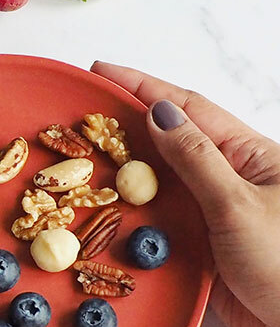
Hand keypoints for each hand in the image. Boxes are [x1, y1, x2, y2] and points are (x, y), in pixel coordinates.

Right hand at [92, 62, 279, 326]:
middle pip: (168, 143)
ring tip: (77, 161)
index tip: (100, 73)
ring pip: (159, 186)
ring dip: (121, 175)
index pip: (188, 109)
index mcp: (250, 156)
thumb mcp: (238, 205)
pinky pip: (159, 227)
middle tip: (77, 117)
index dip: (141, 87)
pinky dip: (130, 219)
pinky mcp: (205, 253)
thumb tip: (157, 113)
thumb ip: (194, 159)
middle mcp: (231, 181)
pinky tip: (103, 214)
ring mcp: (216, 217)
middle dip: (124, 127)